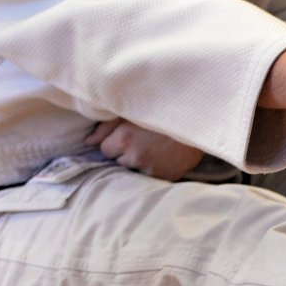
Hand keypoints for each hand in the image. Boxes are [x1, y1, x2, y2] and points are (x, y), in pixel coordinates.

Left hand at [85, 119, 203, 181]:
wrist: (198, 116)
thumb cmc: (161, 108)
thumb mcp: (131, 110)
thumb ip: (105, 126)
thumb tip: (87, 143)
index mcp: (124, 140)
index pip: (105, 150)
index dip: (114, 142)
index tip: (126, 134)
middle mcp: (136, 158)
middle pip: (119, 161)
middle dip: (125, 152)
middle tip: (143, 139)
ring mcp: (153, 170)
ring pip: (135, 170)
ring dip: (140, 162)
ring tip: (154, 146)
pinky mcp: (168, 177)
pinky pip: (153, 177)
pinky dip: (156, 168)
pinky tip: (164, 155)